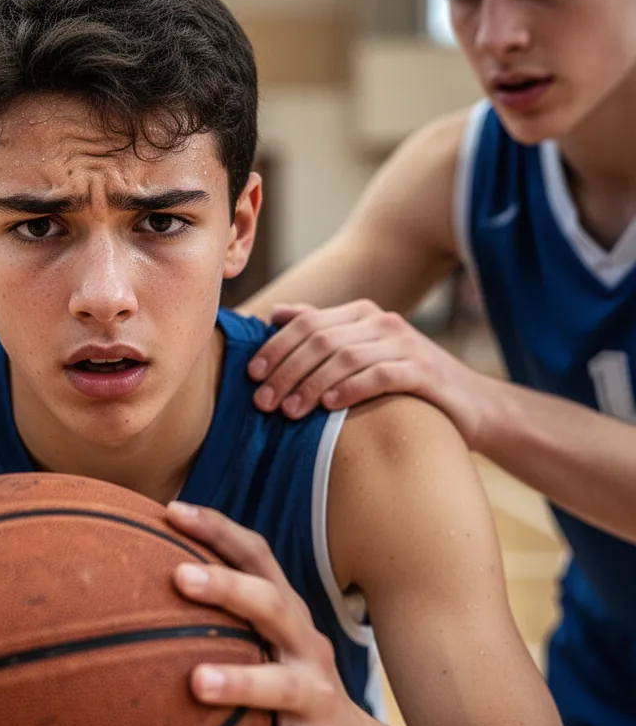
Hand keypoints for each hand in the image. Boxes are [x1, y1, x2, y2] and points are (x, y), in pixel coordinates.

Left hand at [165, 502, 371, 725]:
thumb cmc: (279, 677)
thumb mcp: (258, 638)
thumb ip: (216, 612)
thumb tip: (130, 584)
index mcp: (285, 610)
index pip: (255, 556)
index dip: (218, 528)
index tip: (173, 510)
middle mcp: (305, 643)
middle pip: (271, 604)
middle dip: (228, 586)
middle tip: (179, 576)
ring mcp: (315, 694)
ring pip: (281, 685)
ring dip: (241, 681)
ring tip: (197, 683)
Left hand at [248, 300, 488, 446]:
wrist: (473, 405)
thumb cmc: (405, 382)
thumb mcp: (362, 353)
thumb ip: (323, 330)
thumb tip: (276, 314)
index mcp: (361, 314)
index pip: (306, 323)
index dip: (275, 348)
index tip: (251, 375)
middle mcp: (382, 323)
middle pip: (320, 340)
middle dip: (286, 370)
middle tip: (263, 401)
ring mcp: (405, 344)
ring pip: (345, 357)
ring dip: (310, 384)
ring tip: (289, 411)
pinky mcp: (424, 372)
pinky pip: (381, 375)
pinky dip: (350, 389)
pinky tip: (328, 406)